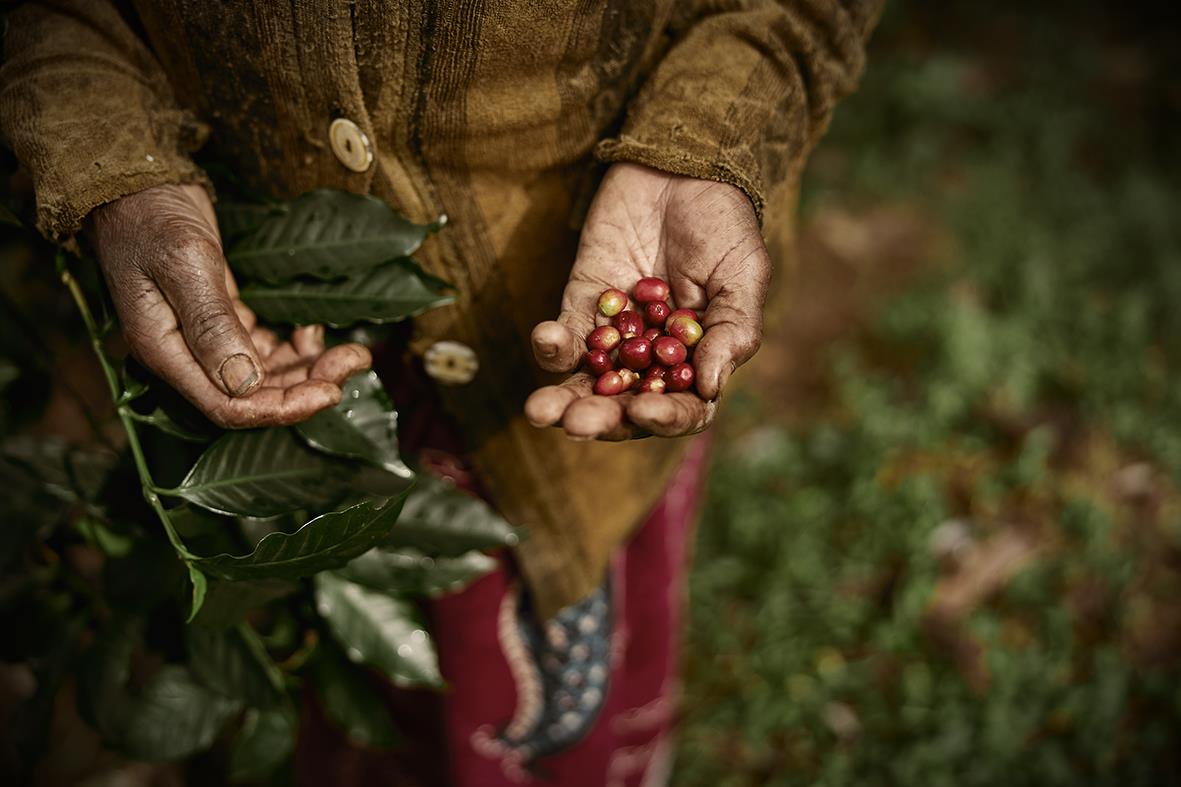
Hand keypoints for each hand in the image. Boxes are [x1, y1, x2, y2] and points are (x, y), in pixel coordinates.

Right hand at [88, 183, 370, 427]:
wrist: (137, 184)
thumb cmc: (151, 218)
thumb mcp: (184, 264)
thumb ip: (212, 323)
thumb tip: (243, 382)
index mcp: (166, 352)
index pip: (227, 406)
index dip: (280, 408)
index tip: (329, 394)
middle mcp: (186, 354)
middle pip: (254, 395)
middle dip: (306, 386)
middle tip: (353, 362)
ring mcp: (206, 339)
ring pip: (266, 374)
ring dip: (309, 369)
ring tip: (352, 353)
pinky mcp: (224, 319)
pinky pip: (265, 349)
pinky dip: (295, 348)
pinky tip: (313, 331)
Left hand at [525, 163, 769, 439]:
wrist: (682, 168)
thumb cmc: (724, 225)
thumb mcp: (743, 276)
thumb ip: (731, 332)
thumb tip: (709, 388)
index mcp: (697, 363)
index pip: (682, 410)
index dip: (664, 418)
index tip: (644, 410)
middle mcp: (653, 361)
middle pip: (624, 407)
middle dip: (599, 420)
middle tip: (578, 424)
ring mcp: (615, 338)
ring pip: (585, 383)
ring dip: (563, 400)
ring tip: (542, 411)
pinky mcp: (582, 306)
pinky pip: (562, 339)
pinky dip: (551, 346)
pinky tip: (548, 338)